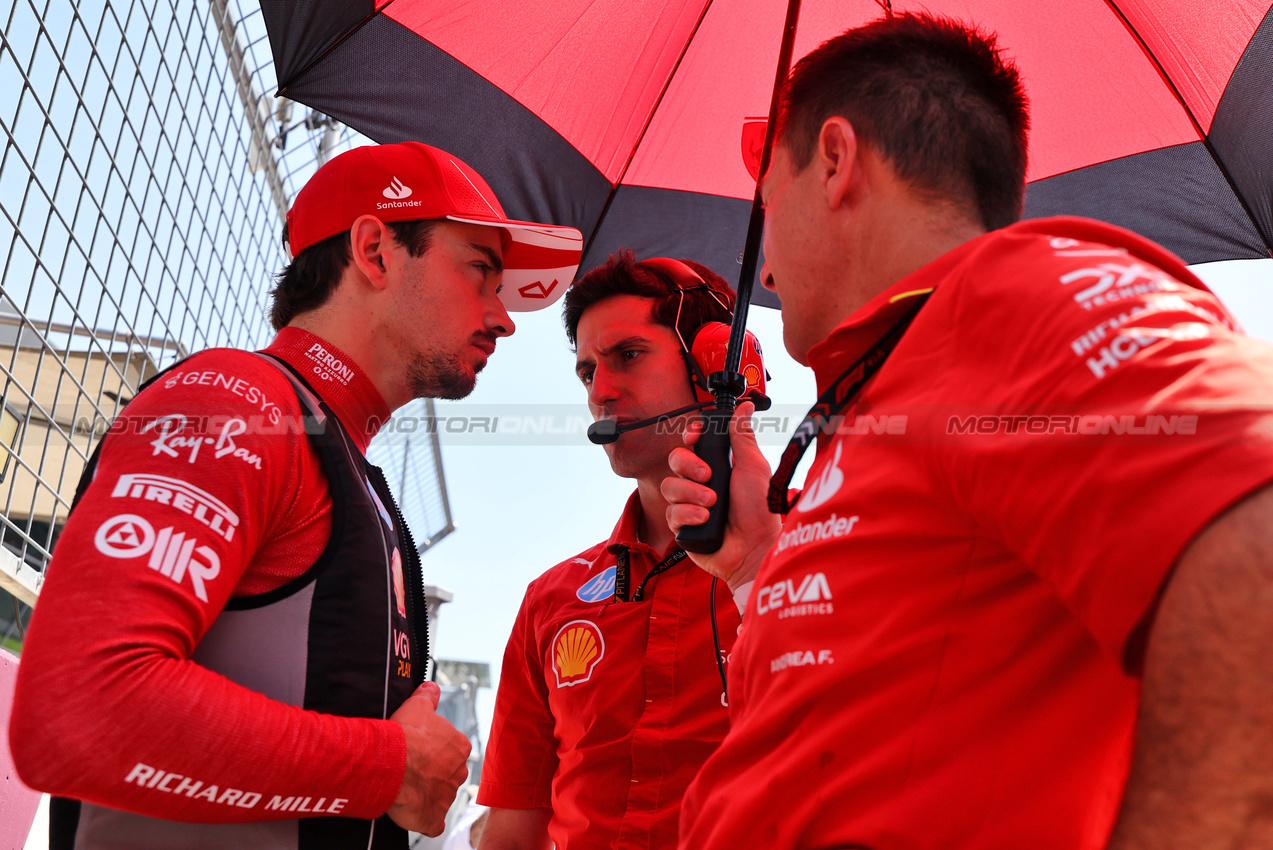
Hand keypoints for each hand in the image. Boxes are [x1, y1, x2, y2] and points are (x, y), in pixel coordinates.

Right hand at [387, 682, 471, 835]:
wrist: (392, 764)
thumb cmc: (406, 736)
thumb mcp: (418, 706)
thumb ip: (428, 696)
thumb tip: (431, 687)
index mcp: (459, 747)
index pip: (452, 750)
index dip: (434, 751)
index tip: (420, 751)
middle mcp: (458, 772)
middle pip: (448, 773)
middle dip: (433, 772)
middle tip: (413, 769)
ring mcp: (447, 797)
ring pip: (440, 796)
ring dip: (427, 794)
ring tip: (407, 787)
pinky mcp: (434, 818)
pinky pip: (434, 822)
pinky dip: (426, 820)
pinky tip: (415, 813)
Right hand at [662, 401, 780, 591]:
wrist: (754, 548)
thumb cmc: (758, 510)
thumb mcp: (753, 467)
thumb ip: (743, 436)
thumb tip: (746, 407)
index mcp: (717, 466)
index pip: (692, 443)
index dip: (689, 436)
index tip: (695, 436)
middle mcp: (700, 483)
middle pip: (675, 459)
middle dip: (689, 466)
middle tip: (709, 476)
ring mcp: (689, 504)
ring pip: (670, 486)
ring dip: (692, 494)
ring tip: (712, 504)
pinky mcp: (682, 526)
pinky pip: (671, 513)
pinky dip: (689, 515)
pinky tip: (705, 520)